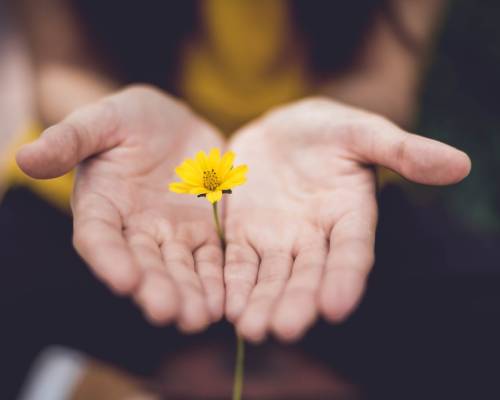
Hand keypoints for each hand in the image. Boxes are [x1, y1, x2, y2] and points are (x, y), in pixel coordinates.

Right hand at [17, 86, 224, 331]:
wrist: (173, 124)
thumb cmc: (130, 119)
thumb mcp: (102, 120)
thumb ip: (70, 139)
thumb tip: (25, 157)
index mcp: (102, 205)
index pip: (99, 237)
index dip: (109, 259)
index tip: (124, 280)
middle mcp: (134, 229)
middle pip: (143, 264)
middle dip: (155, 288)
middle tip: (168, 312)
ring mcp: (171, 233)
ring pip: (179, 269)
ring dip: (189, 294)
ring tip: (199, 317)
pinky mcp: (203, 231)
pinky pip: (211, 259)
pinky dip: (217, 280)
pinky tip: (225, 301)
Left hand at [224, 97, 470, 341]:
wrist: (280, 131)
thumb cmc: (328, 130)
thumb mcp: (362, 132)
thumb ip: (402, 150)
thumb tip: (460, 164)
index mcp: (349, 215)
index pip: (352, 252)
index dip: (346, 278)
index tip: (336, 307)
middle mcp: (315, 237)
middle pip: (307, 274)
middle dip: (297, 302)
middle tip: (284, 330)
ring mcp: (278, 239)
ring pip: (271, 277)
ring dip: (261, 303)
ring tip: (251, 329)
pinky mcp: (244, 234)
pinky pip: (237, 262)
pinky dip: (232, 283)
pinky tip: (225, 306)